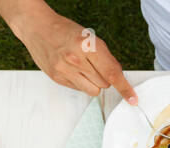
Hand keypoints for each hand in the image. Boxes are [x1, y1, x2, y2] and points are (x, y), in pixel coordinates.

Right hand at [10, 5, 135, 101]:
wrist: (37, 27)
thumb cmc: (65, 31)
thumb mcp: (90, 38)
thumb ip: (106, 57)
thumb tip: (119, 76)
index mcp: (87, 46)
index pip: (112, 73)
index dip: (124, 88)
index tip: (132, 99)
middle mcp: (75, 59)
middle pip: (104, 84)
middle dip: (104, 77)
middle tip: (93, 64)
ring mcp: (65, 70)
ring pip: (93, 90)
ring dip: (94, 82)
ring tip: (83, 68)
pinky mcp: (57, 78)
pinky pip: (80, 89)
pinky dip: (81, 82)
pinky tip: (73, 69)